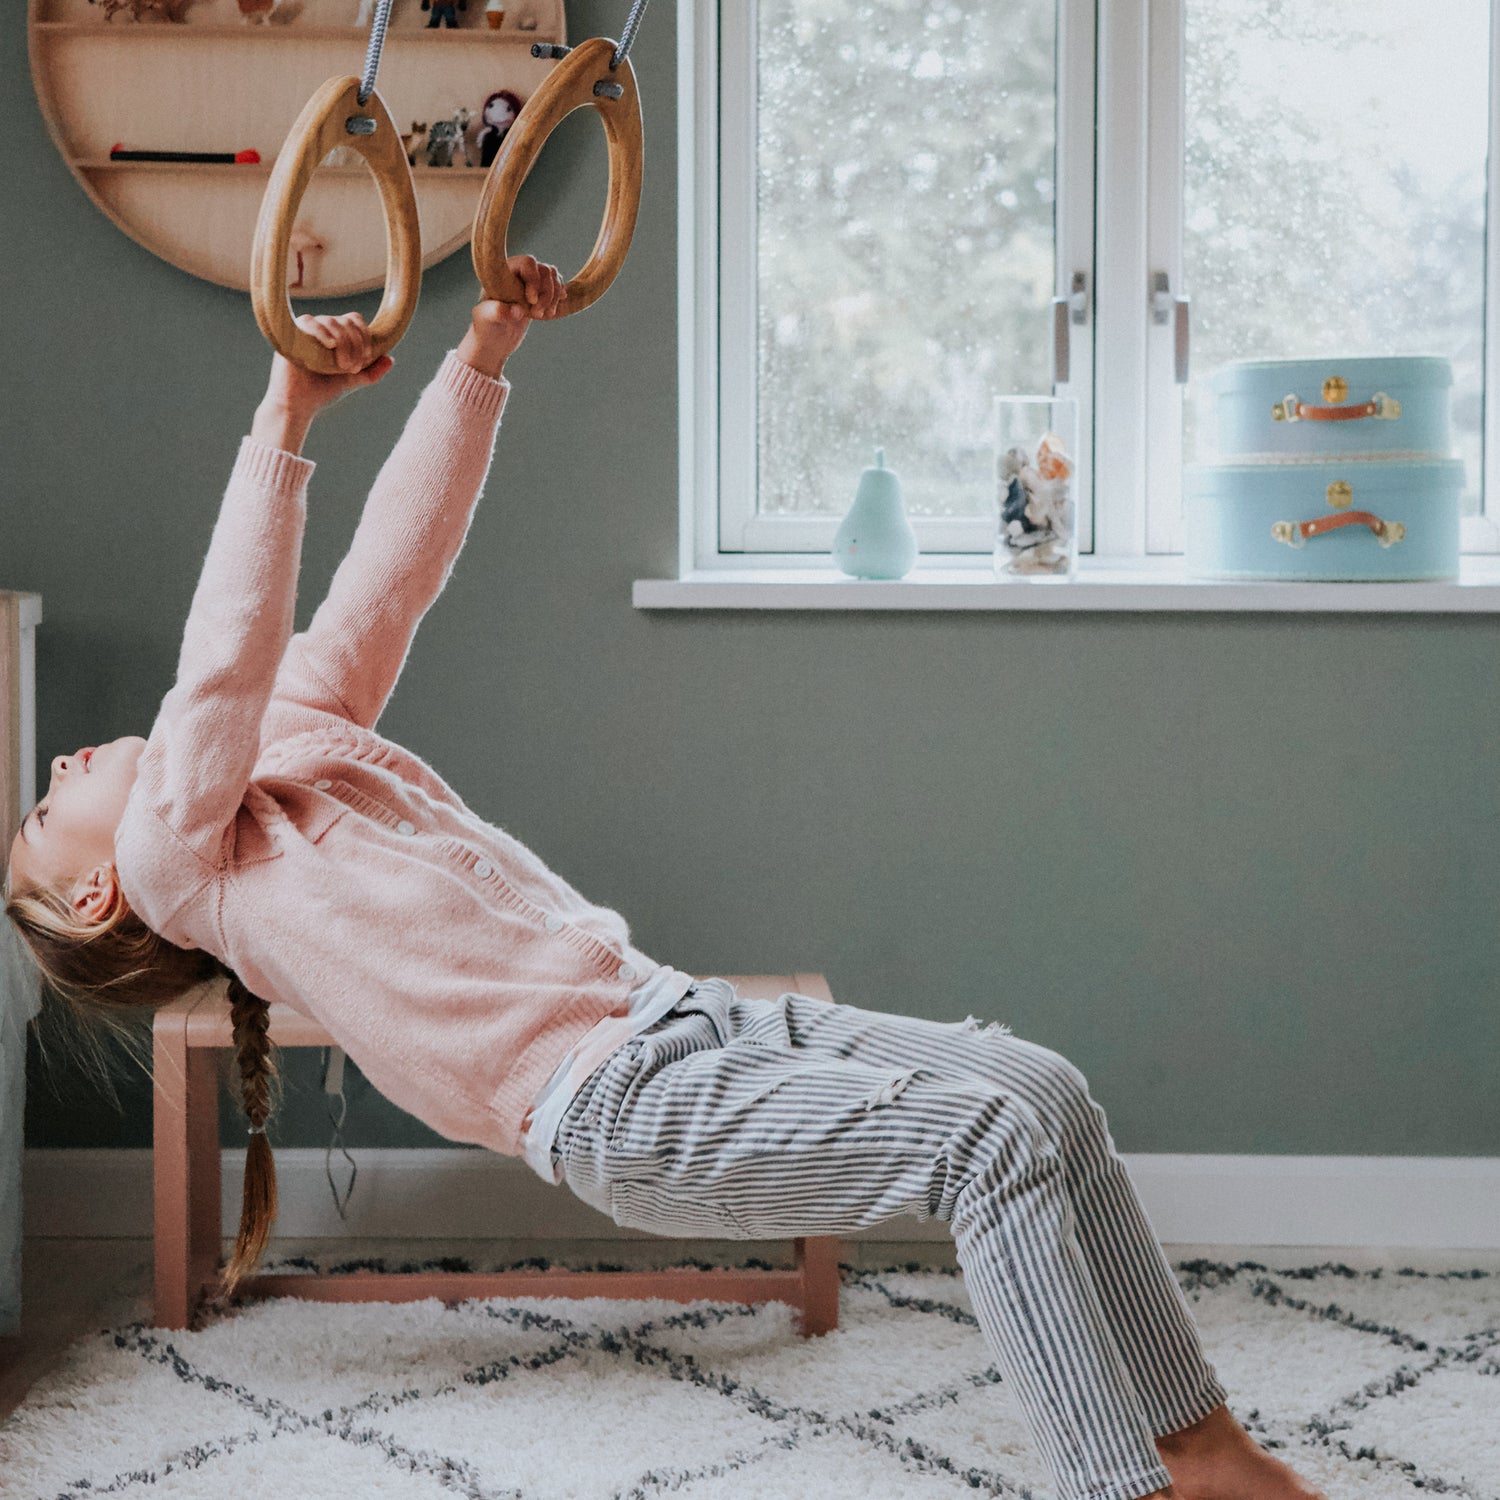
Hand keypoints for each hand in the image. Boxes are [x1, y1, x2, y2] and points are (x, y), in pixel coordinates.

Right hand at [263, 311, 393, 418]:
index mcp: (334, 335)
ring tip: (344, 366)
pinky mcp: (291, 335)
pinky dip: (323, 331)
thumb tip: (390, 359)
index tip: (365, 359)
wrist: (298, 405)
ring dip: (345, 344)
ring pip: (332, 322)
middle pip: (346, 321)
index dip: (365, 336)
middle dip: (356, 344)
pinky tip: (331, 344)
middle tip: (353, 367)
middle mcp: (320, 329)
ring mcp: (306, 331)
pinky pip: (309, 322)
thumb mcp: (351, 380)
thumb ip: (370, 371)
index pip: (354, 320)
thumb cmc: (322, 392)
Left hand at [457, 256, 567, 376]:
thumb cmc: (486, 326)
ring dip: (554, 297)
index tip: (531, 301)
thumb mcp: (488, 319)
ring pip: (554, 277)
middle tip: (537, 315)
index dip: (534, 280)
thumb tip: (516, 311)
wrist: (494, 337)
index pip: (528, 262)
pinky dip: (558, 299)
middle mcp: (518, 271)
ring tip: (545, 315)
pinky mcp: (540, 292)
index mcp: (503, 270)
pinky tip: (552, 310)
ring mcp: (530, 281)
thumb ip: (498, 312)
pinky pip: (557, 286)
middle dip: (546, 293)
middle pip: (545, 270)